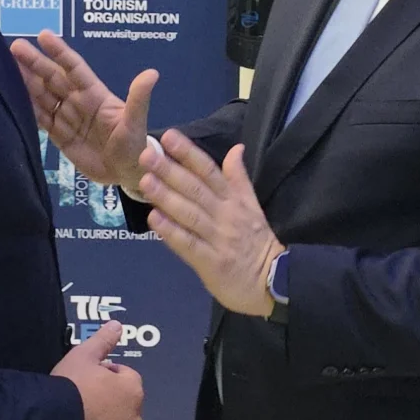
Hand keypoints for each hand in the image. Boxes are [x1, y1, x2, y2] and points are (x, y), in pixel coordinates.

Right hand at [11, 30, 157, 193]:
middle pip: (53, 79)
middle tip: (14, 47)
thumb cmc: (136, 145)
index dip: (60, 53)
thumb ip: (139, 99)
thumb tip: (152, 73)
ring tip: (6, 68)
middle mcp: (79, 102)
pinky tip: (12, 97)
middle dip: (34, 63)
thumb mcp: (136, 122)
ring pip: (43, 96)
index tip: (43, 35)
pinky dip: (27, 108)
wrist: (129, 173)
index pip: (74, 69)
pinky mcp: (60, 136)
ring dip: (26, 82)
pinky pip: (41, 119)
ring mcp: (68, 118)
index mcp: (95, 95)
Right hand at [52, 320, 144, 419]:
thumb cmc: (70, 388)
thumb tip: (116, 325)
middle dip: (106, 398)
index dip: (104, 374)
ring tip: (77, 416)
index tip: (87, 377)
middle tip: (80, 396)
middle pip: (122, 402)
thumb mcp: (83, 356)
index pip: (124, 375)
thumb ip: (102, 340)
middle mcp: (134, 416)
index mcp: (132, 389)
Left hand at [138, 132, 283, 315]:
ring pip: (189, 214)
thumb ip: (239, 178)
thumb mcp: (253, 205)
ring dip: (166, 197)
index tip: (169, 137)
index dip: (189, 153)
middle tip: (147, 155)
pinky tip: (154, 219)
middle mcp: (225, 215)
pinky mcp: (211, 263)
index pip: (209, 171)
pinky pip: (189, 244)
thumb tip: (236, 147)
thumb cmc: (256, 242)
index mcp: (234, 200)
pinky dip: (171, 231)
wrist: (274, 282)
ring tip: (145, 181)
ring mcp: (217, 239)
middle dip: (170, 170)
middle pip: (195, 189)